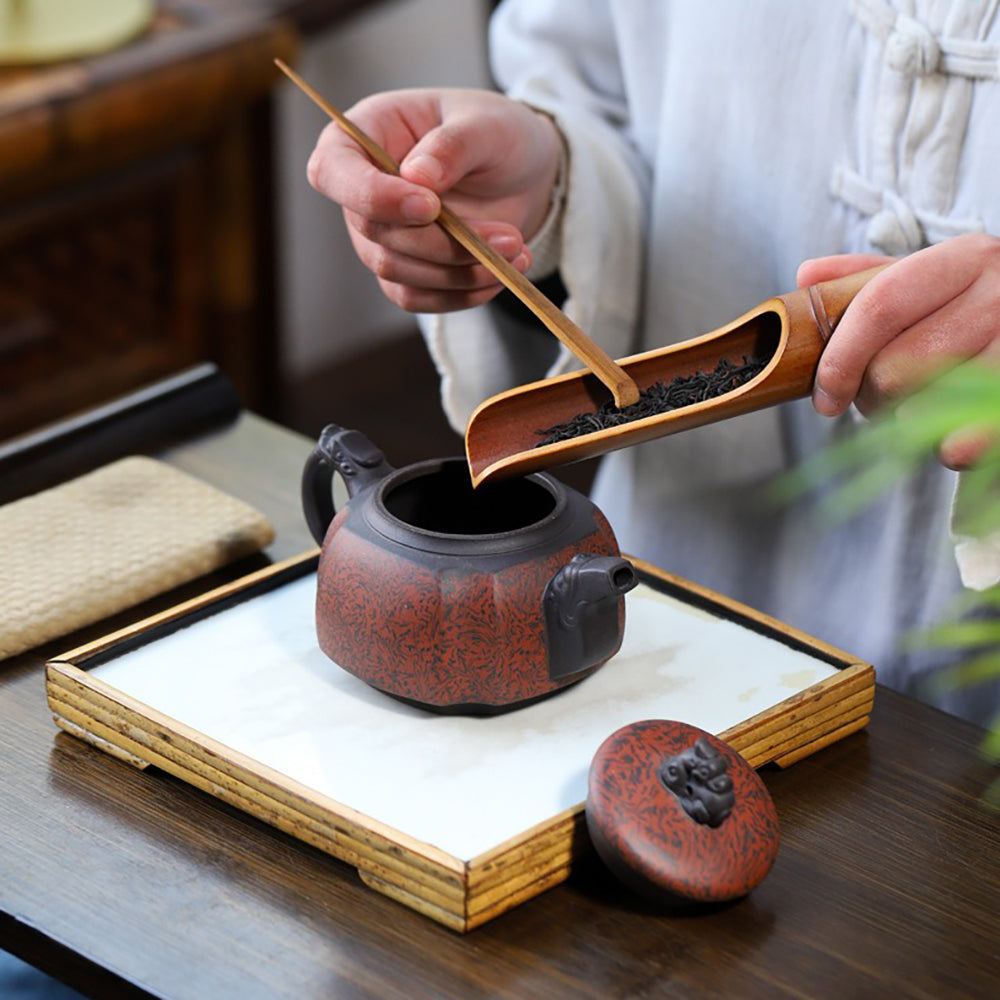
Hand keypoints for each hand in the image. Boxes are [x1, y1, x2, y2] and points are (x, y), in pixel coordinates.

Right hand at [306, 88, 562, 312]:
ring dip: (459, 272)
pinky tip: (501, 274)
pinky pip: (418, 298)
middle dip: (441, 243)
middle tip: (508, 237)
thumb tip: (417, 176)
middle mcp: (361, 190)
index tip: (429, 206)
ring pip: (397, 272)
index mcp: (365, 134)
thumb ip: (452, 145)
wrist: (521, 174)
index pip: (333, 172)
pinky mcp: (404, 271)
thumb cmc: (494, 134)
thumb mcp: (486, 124)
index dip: (373, 197)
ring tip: (516, 251)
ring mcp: (379, 236)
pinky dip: (461, 294)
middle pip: (375, 233)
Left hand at [798, 234, 999, 468]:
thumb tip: (807, 275)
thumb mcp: (929, 278)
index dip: (839, 358)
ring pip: (922, 406)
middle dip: (869, 396)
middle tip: (877, 398)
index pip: (879, 308)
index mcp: (964, 260)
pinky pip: (968, 440)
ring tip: (915, 406)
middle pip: (893, 367)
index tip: (824, 394)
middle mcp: (996, 297)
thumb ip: (867, 278)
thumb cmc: (975, 304)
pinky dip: (948, 449)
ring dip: (903, 420)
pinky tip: (948, 442)